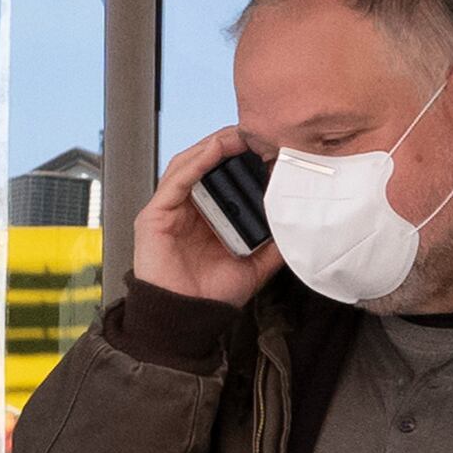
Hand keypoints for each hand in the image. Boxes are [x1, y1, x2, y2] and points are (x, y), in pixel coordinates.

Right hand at [134, 122, 287, 306]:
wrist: (187, 319)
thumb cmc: (212, 295)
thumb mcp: (255, 265)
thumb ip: (274, 245)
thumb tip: (297, 225)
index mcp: (209, 216)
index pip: (225, 176)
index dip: (245, 159)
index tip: (271, 148)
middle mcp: (188, 208)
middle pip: (206, 163)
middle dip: (231, 145)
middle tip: (259, 133)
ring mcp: (170, 209)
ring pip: (189, 163)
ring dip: (214, 146)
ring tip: (239, 134)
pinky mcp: (154, 215)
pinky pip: (175, 180)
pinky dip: (196, 162)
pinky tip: (214, 150)